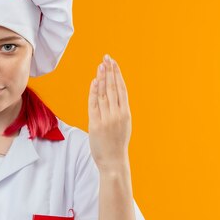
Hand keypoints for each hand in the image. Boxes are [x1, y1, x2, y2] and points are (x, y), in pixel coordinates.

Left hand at [87, 54, 131, 172]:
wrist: (113, 161)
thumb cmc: (116, 143)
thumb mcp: (122, 125)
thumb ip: (118, 110)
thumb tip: (112, 95)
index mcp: (126, 113)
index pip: (122, 89)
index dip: (117, 74)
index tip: (114, 63)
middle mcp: (117, 114)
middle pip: (113, 88)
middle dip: (110, 71)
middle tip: (106, 58)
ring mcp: (107, 119)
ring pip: (104, 94)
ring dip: (102, 78)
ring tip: (100, 65)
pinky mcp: (96, 125)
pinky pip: (94, 105)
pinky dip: (94, 92)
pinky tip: (95, 81)